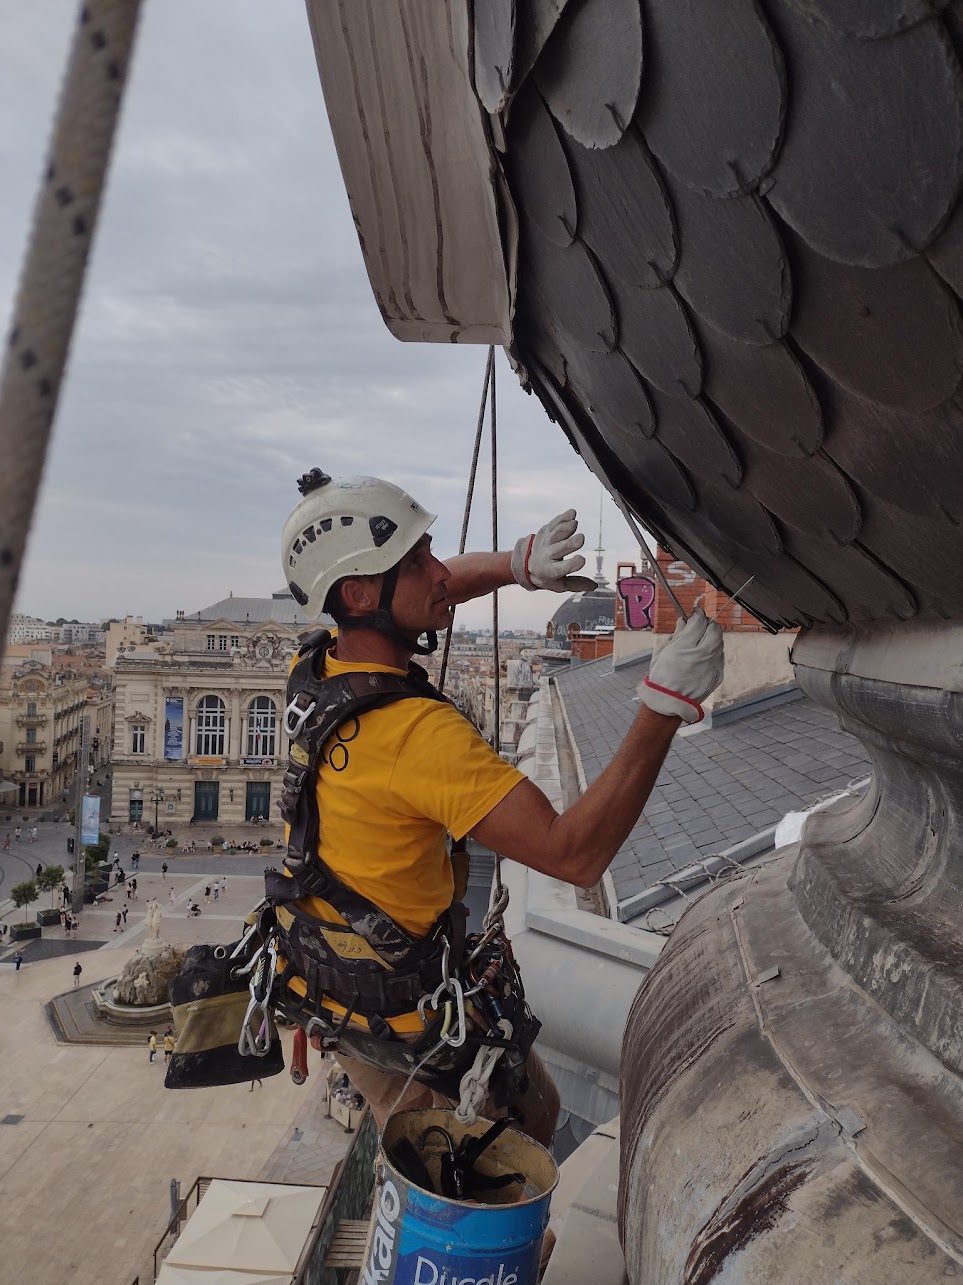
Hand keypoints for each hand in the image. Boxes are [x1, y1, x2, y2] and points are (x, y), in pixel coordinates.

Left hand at [511, 509, 597, 592]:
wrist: (525, 563)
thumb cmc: (546, 575)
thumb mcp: (559, 584)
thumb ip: (576, 584)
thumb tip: (594, 586)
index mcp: (550, 571)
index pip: (561, 569)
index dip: (571, 565)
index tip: (582, 560)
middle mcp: (546, 556)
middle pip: (558, 549)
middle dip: (569, 544)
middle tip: (581, 539)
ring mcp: (545, 542)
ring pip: (555, 535)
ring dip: (564, 529)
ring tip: (574, 524)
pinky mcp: (546, 531)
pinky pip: (554, 524)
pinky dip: (562, 518)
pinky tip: (572, 513)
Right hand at [638, 607, 723, 722]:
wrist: (669, 702)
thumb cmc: (661, 676)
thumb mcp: (663, 652)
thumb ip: (676, 634)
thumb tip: (683, 620)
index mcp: (684, 647)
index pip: (698, 621)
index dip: (697, 614)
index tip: (695, 612)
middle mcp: (702, 654)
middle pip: (714, 629)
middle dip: (708, 624)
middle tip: (701, 625)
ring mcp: (713, 665)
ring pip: (719, 643)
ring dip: (712, 638)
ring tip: (701, 642)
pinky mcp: (718, 675)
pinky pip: (720, 657)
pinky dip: (714, 652)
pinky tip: (704, 657)